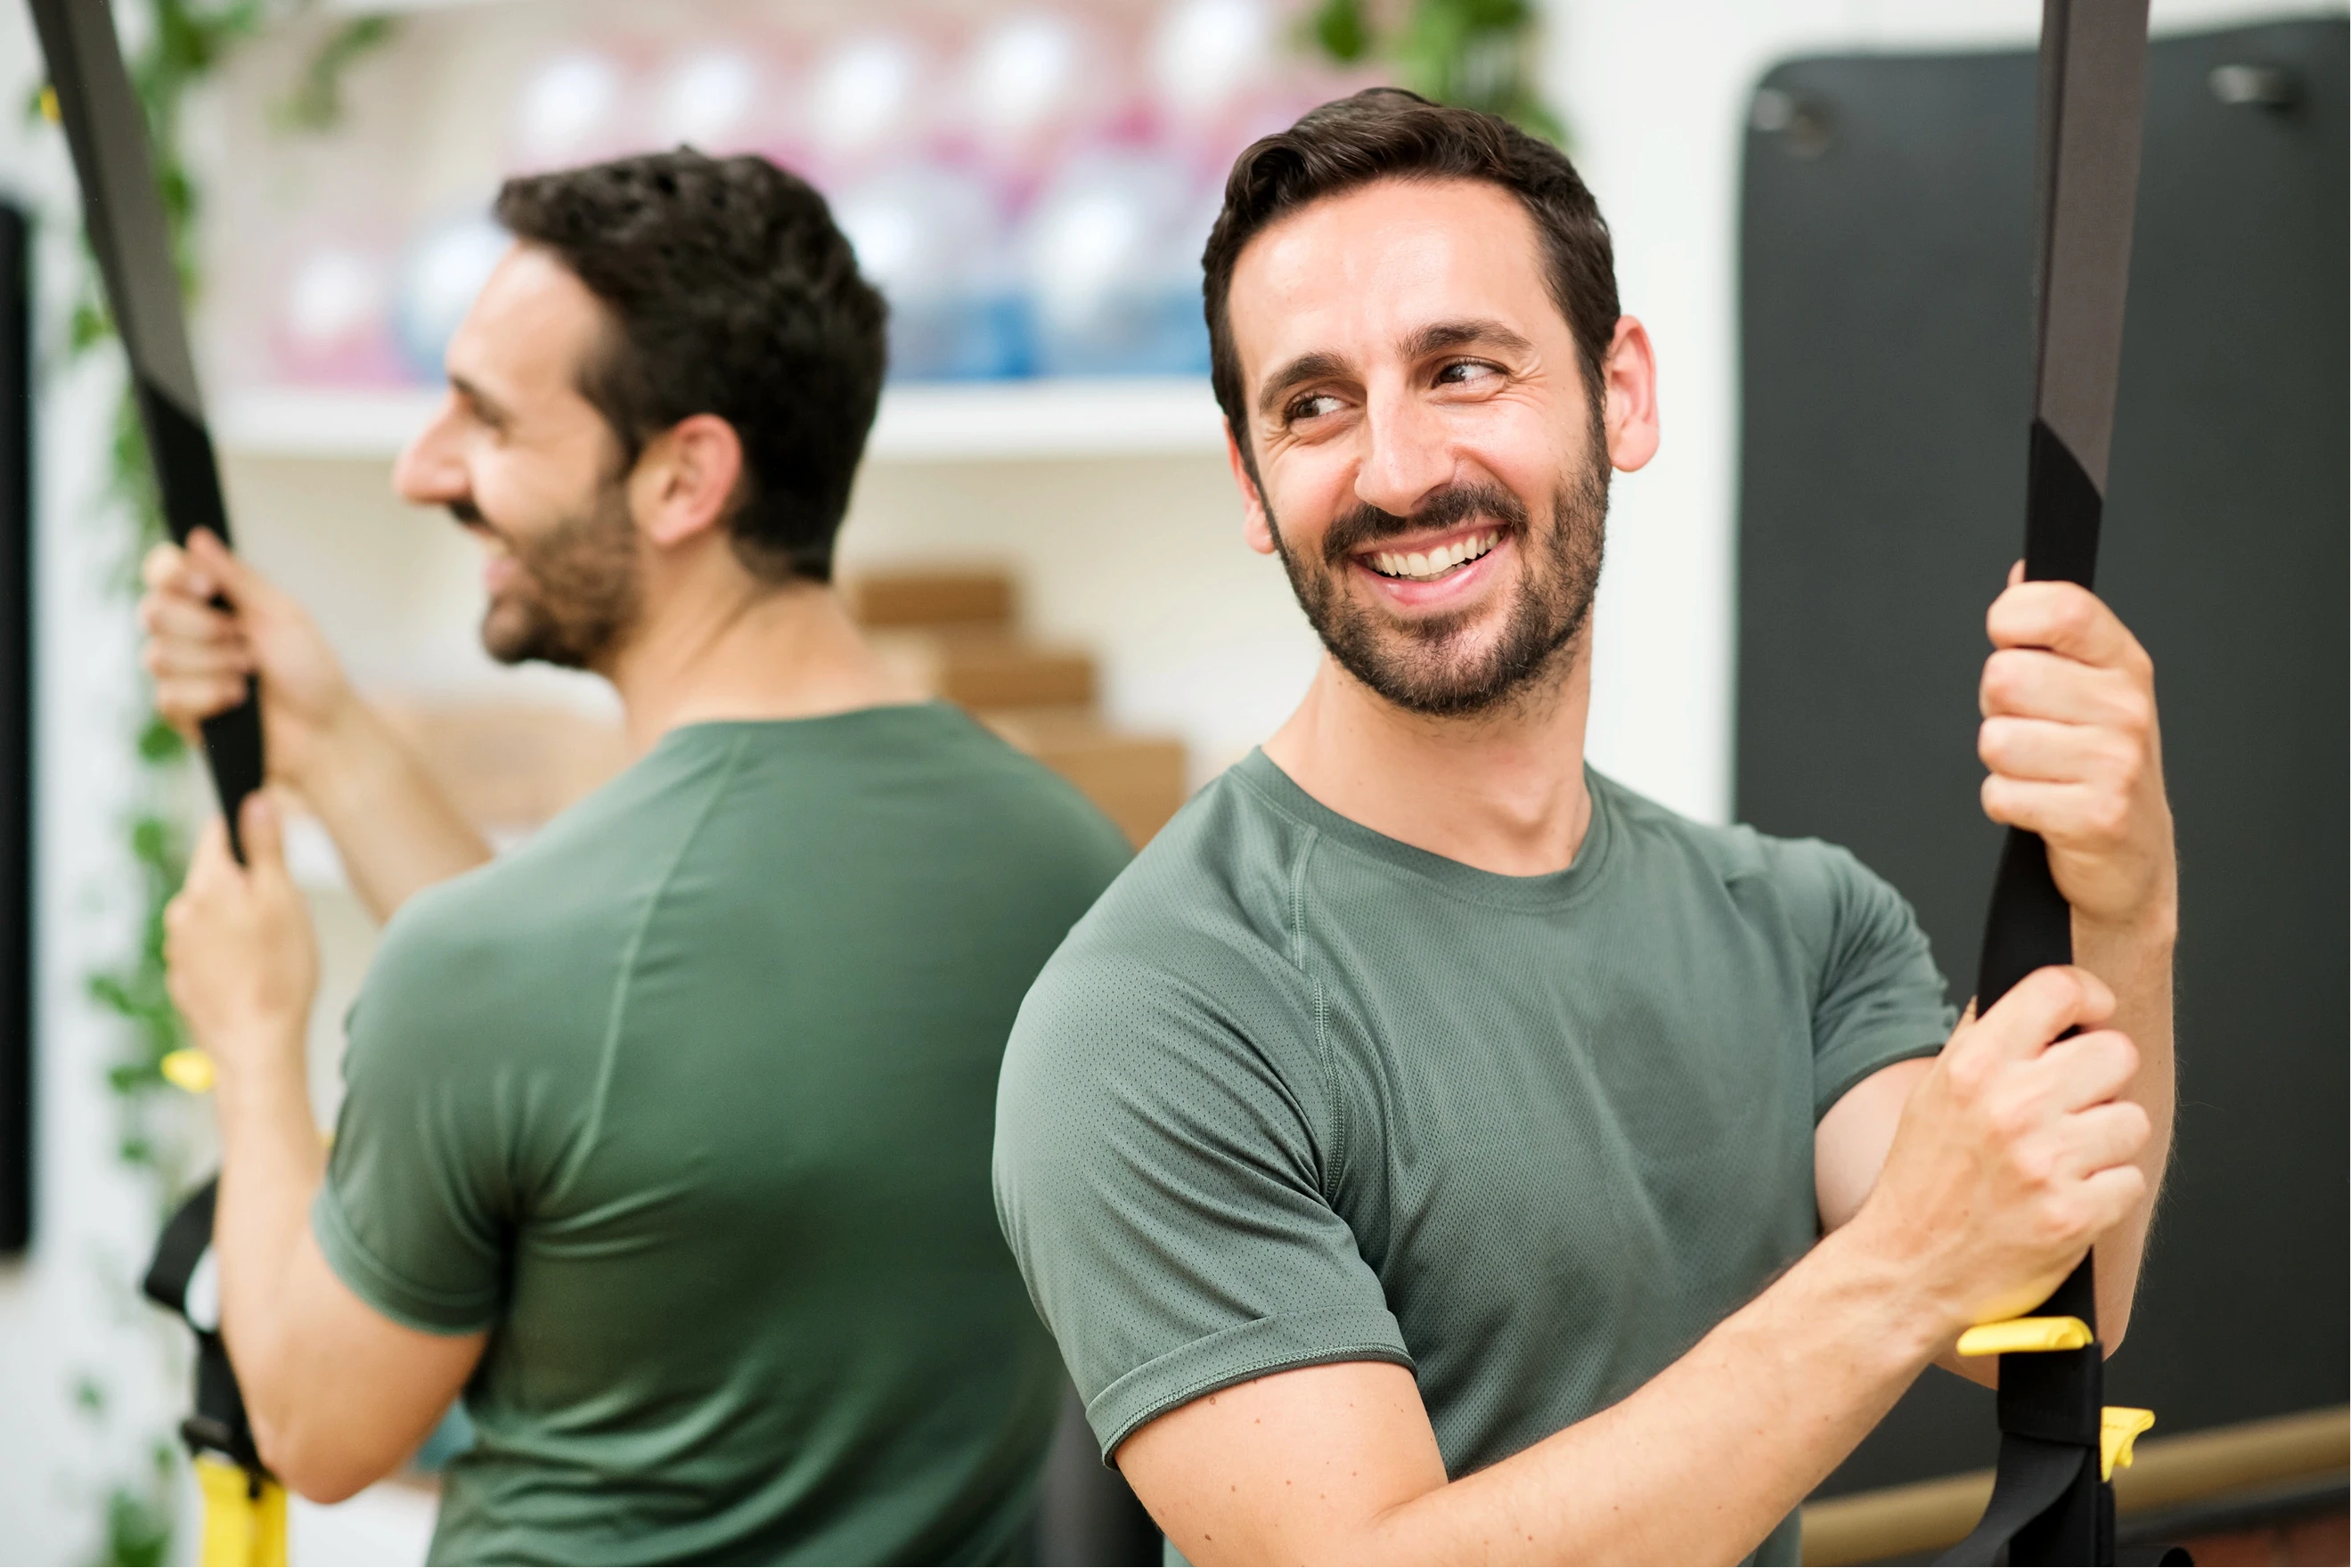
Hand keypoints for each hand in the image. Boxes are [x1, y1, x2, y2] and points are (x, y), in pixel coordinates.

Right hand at [140, 530, 355, 793]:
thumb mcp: (280, 614)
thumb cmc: (310, 668)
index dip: (173, 575)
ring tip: (250, 673)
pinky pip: (168, 696)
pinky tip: (238, 700)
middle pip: (152, 612)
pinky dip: (210, 695)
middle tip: (245, 641)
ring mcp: (180, 671)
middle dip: (204, 628)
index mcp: (210, 600)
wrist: (324, 729)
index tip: (208, 589)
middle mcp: (186, 631)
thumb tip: (197, 536)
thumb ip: (236, 579)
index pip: (161, 571)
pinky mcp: (180, 710)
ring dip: (214, 664)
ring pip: (158, 656)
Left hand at [164, 794, 318, 1078]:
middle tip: (283, 916)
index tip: (272, 853)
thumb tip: (255, 802)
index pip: (217, 834)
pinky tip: (255, 976)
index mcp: (206, 885)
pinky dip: (228, 956)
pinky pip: (207, 952)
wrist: (258, 1045)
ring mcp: (177, 949)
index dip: (248, 835)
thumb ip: (266, 847)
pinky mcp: (182, 980)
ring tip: (271, 953)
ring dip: (237, 923)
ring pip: (211, 916)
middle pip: (215, 877)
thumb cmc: (279, 972)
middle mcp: (181, 912)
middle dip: (246, 887)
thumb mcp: (284, 899)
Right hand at [1855, 966, 2150, 1332]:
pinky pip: (2131, 1180)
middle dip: (2102, 1080)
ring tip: (2063, 1161)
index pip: (2056, 989)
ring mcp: (2045, 1162)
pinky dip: (2107, 1194)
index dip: (2088, 996)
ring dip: (2107, 1142)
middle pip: (2115, 1052)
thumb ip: (1982, 1042)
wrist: (1909, 1270)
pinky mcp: (2074, 1214)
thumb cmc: (1923, 1183)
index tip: (2093, 1014)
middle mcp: (2011, 1107)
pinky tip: (2066, 1198)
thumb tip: (2038, 1000)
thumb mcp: (1933, 1094)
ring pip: (2133, 1120)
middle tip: (2071, 1106)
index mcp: (1973, 1067)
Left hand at [1978, 567, 2174, 932]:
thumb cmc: (2097, 764)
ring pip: (1995, 740)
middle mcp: (2125, 707)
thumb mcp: (2088, 687)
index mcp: (2122, 663)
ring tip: (2039, 771)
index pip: (2061, 609)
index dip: (2012, 618)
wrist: (2131, 856)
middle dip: (1996, 707)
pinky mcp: (2094, 815)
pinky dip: (2006, 805)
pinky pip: (2000, 794)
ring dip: (2001, 763)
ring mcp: (2115, 762)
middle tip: (2030, 728)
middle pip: (2005, 678)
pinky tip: (2041, 806)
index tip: (2006, 636)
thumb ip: (2053, 631)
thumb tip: (2022, 573)